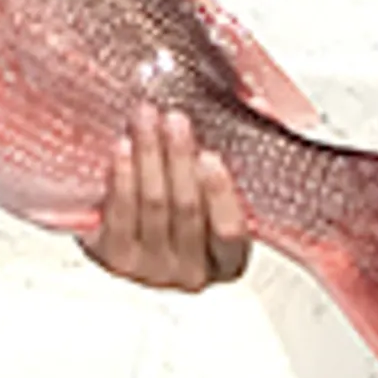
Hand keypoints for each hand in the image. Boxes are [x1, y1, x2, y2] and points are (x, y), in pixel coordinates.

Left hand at [81, 102, 251, 290]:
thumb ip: (242, 150)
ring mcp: (152, 269)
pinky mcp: (117, 258)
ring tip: (145, 119)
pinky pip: (120, 212)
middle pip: (186, 209)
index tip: (211, 157)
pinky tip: (123, 148)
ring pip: (153, 204)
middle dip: (179, 158)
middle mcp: (193, 273)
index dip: (220, 196)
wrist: (130, 226)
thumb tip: (261, 105)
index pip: (230, 235)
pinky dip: (122, 175)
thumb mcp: (216, 180)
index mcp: (229, 260)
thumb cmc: (182, 198)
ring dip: (149, 155)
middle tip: (174, 120)